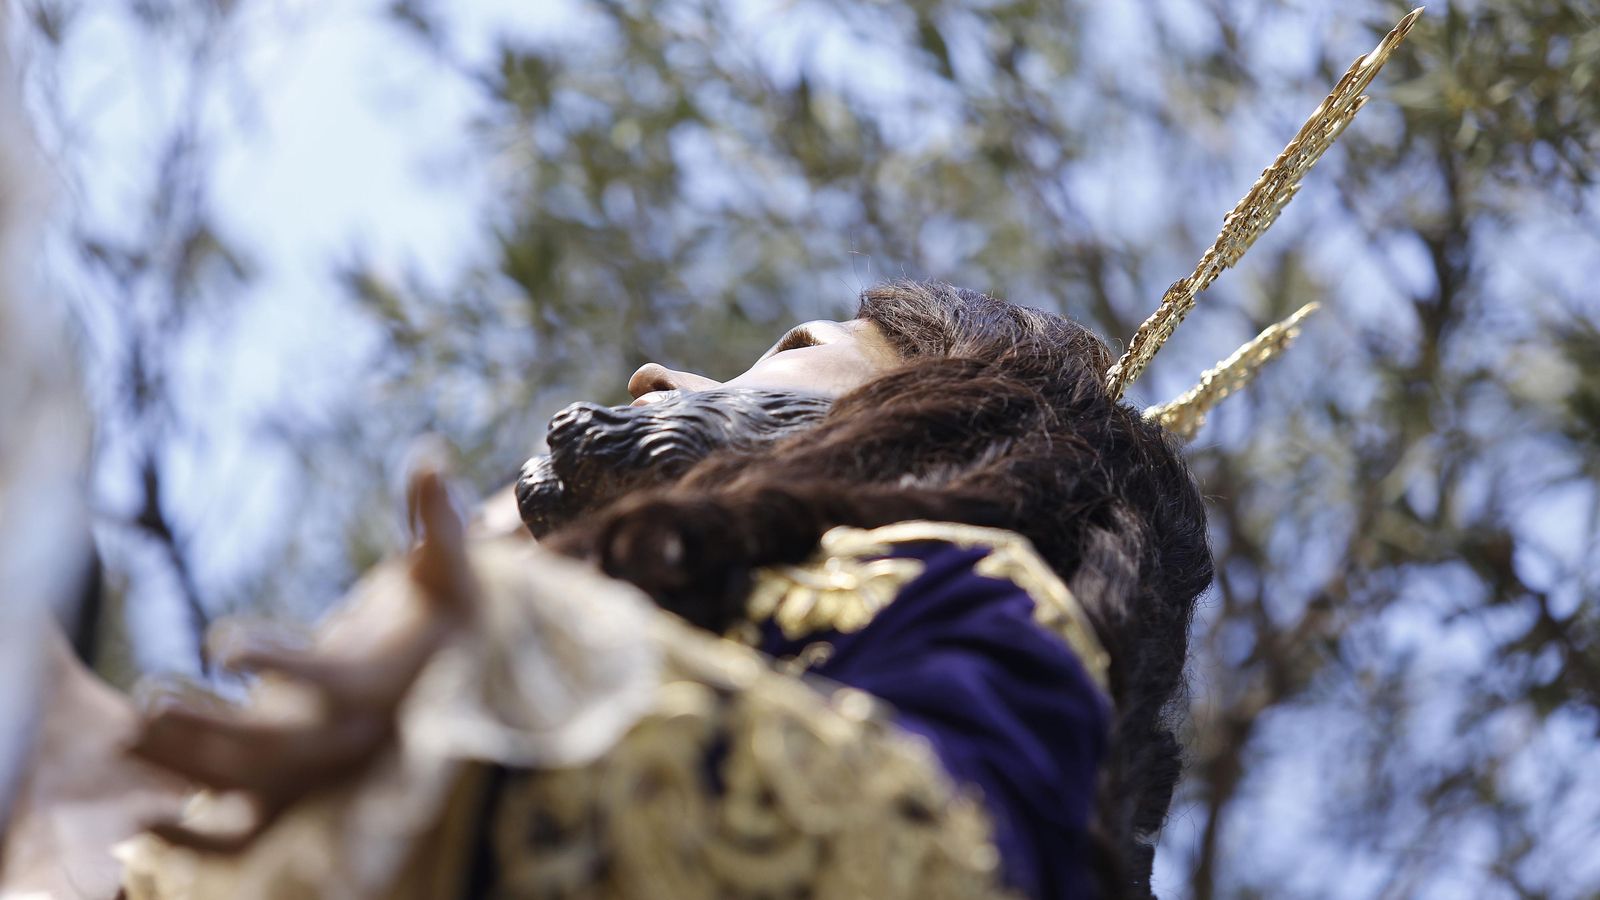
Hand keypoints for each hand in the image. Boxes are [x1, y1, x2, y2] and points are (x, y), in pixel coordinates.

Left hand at [126, 465, 474, 852]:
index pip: (331, 685)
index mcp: (388, 684)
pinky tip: (146, 799)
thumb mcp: (450, 565)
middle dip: (214, 732)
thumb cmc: (449, 613)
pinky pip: (246, 823)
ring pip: (254, 788)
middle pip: (280, 753)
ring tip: (137, 723)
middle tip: (153, 699)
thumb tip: (429, 453)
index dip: (279, 665)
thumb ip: (437, 517)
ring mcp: (327, 770)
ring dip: (191, 763)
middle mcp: (355, 739)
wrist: (459, 680)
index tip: (223, 639)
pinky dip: (199, 823)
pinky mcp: (301, 788)